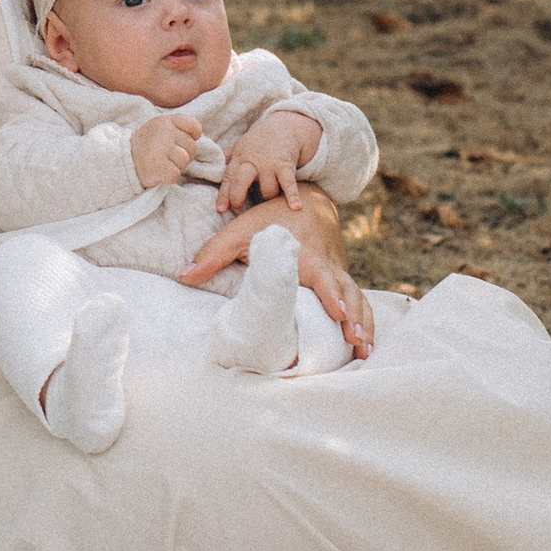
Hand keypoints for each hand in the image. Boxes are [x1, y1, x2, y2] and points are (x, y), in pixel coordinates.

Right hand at [130, 108, 204, 185]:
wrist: (123, 160)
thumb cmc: (147, 145)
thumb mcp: (160, 128)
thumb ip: (178, 128)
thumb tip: (197, 136)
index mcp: (165, 121)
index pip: (194, 126)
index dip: (193, 136)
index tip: (181, 142)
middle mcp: (164, 132)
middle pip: (192, 147)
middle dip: (184, 155)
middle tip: (168, 156)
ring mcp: (160, 148)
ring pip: (185, 161)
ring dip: (176, 167)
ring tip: (163, 163)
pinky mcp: (157, 166)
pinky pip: (176, 175)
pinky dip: (169, 178)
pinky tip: (159, 173)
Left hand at [184, 190, 373, 357]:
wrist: (309, 199)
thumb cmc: (269, 218)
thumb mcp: (239, 231)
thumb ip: (213, 253)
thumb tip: (184, 275)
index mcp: (304, 254)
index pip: (321, 274)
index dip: (330, 293)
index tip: (337, 311)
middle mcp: (326, 264)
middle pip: (344, 290)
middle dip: (352, 315)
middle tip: (355, 340)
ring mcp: (338, 272)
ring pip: (357, 296)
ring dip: (363, 322)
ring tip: (364, 350)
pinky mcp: (342, 278)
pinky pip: (360, 299)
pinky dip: (366, 319)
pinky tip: (366, 345)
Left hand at [216, 106, 319, 214]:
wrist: (285, 125)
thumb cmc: (261, 141)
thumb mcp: (242, 145)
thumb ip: (229, 156)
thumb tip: (213, 165)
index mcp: (240, 157)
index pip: (228, 178)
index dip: (223, 195)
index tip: (220, 209)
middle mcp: (252, 161)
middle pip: (240, 181)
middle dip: (238, 197)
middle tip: (239, 209)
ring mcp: (269, 163)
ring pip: (266, 189)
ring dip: (268, 196)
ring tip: (269, 195)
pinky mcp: (285, 165)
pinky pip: (288, 183)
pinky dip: (292, 195)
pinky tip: (296, 208)